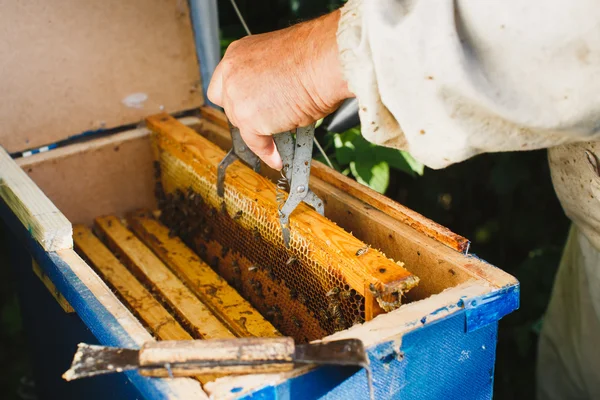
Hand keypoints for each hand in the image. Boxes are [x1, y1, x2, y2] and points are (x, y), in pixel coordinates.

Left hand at [207, 10, 352, 169]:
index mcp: (238, 54)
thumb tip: (275, 97)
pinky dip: (267, 152)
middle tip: (265, 121)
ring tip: (280, 137)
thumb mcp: (280, 60)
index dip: (237, 97)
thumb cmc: (314, 56)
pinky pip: (256, 143)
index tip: (248, 105)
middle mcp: (231, 74)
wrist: (324, 61)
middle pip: (229, 106)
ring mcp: (237, 97)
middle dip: (247, 115)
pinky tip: (277, 157)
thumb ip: (268, 78)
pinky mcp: (248, 119)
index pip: (224, 82)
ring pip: (242, 125)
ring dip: (260, 132)